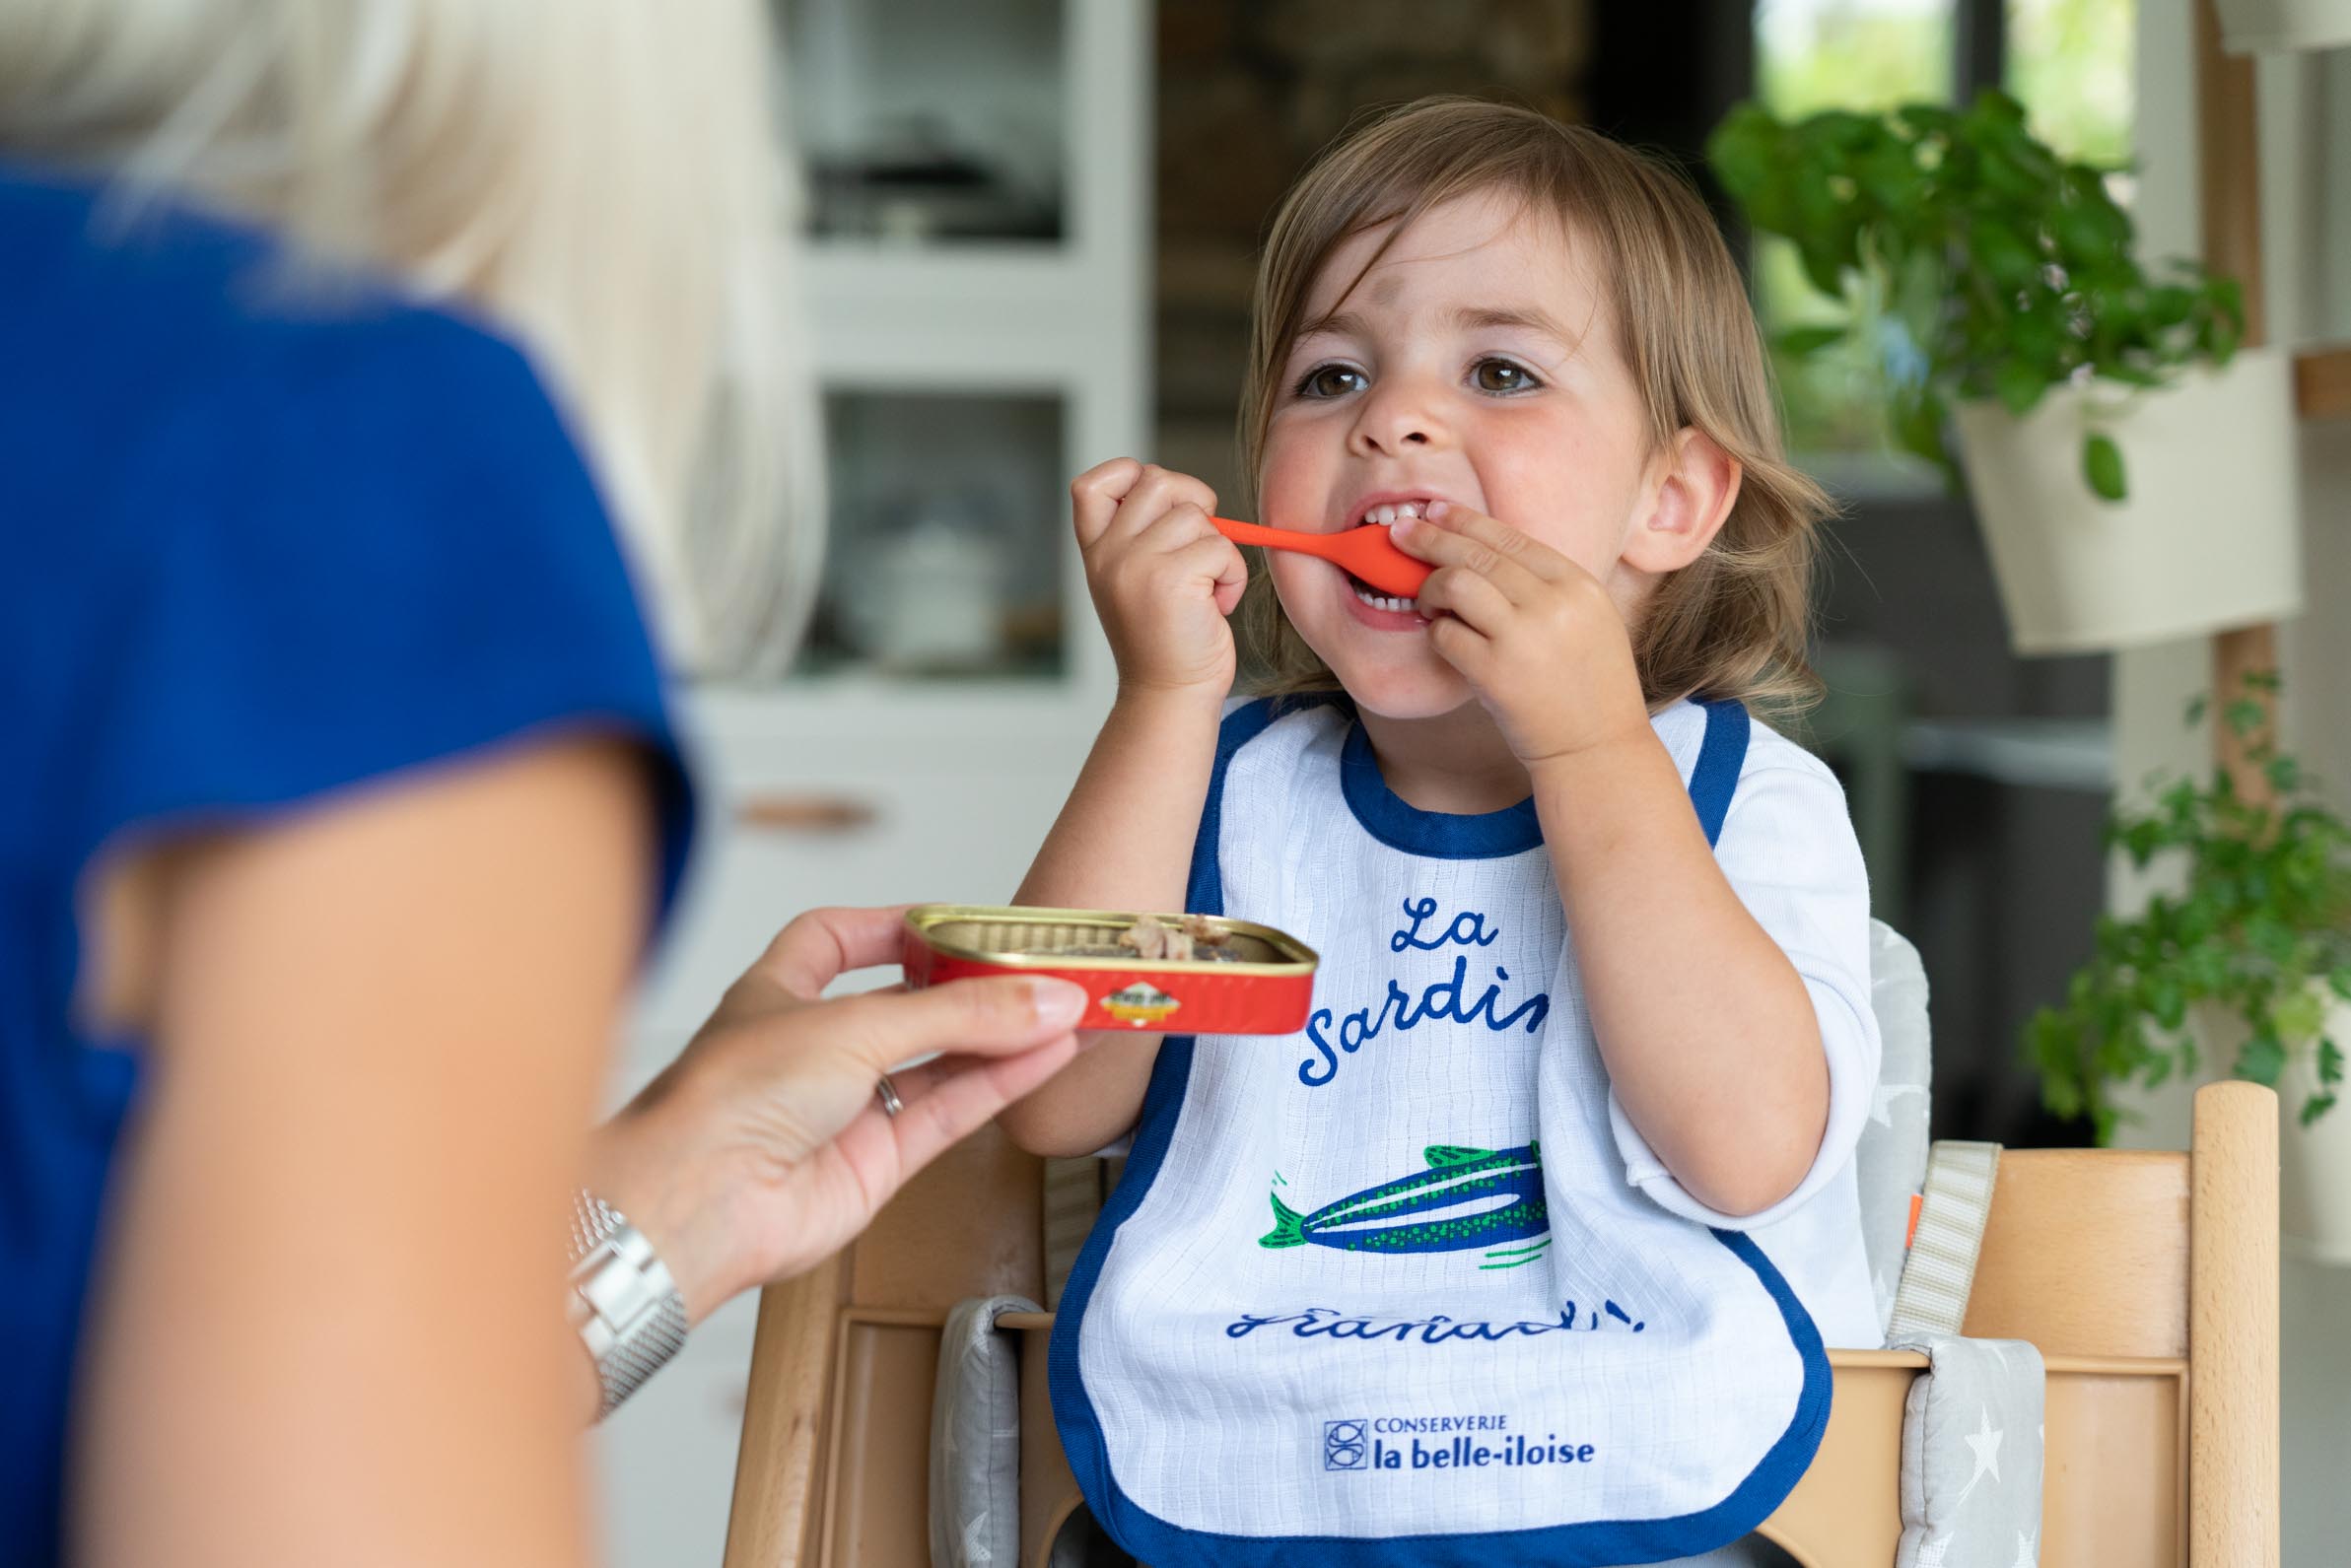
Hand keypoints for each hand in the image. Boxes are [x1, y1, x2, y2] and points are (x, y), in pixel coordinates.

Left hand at [586, 907, 1091, 1322]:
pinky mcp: (874, 1164)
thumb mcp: (855, 1025)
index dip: (894, 925)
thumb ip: (958, 1013)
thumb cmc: (731, 1097)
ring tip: (1067, 1010)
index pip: (837, 941)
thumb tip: (1044, 999)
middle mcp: (811, 1049)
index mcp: (779, 993)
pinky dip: (999, 1084)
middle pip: (908, 1005)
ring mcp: (844, 1109)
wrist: (698, 1204)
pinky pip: (949, 1113)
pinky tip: (1047, 1055)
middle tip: (1040, 971)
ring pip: (939, 1062)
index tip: (958, 920)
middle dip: (973, 988)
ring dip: (1001, 1037)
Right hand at [1071, 457, 1246, 699]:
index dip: (1128, 474)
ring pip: (1195, 514)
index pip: (1092, 483)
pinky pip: (1222, 547)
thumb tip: (1185, 494)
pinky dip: (1233, 575)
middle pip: (1157, 480)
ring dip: (1217, 547)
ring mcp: (1136, 565)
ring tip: (1206, 587)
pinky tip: (1217, 605)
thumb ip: (1143, 535)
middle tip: (1198, 545)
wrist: (1169, 695)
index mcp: (1096, 551)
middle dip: (1193, 502)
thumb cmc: (1165, 638)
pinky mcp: (1171, 579)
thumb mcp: (1135, 579)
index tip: (1158, 505)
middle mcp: (1109, 553)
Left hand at [1394, 503, 1650, 765]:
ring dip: (1430, 588)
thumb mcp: (1589, 621)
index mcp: (1577, 584)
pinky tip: (1443, 640)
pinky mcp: (1495, 672)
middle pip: (1477, 552)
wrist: (1598, 749)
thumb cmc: (1588, 688)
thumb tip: (1485, 556)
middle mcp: (1553, 602)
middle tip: (1399, 533)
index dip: (1467, 521)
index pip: (1511, 537)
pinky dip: (1437, 634)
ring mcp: (1524, 636)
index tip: (1438, 512)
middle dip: (1430, 538)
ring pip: (1456, 583)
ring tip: (1426, 602)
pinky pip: (1446, 635)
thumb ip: (1547, 589)